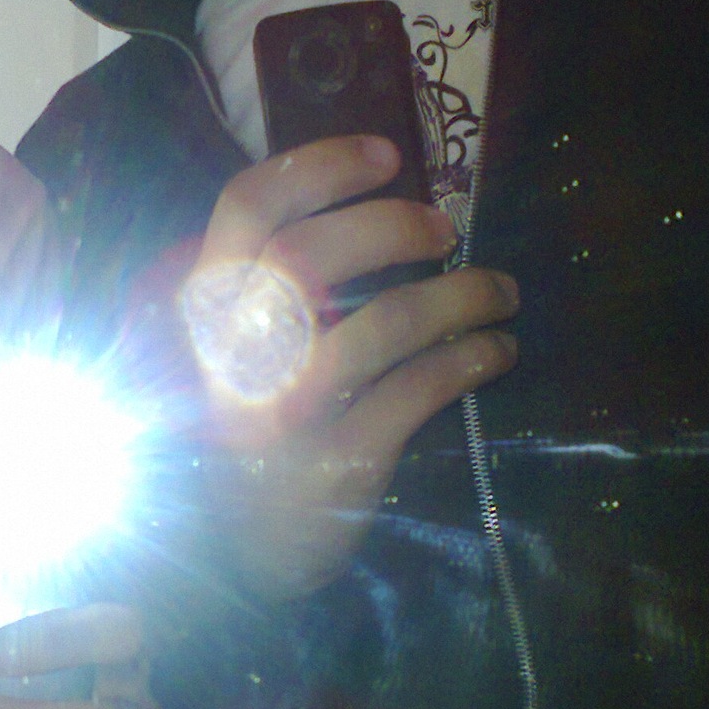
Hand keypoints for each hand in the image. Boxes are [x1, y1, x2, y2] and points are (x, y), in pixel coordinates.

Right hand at [184, 134, 518, 599]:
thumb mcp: (238, 349)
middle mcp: (234, 355)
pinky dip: (472, 360)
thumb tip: (376, 206)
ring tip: (502, 292)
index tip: (388, 154)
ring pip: (383, 325)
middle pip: (310, 256)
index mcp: (206, 310)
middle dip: (394, 227)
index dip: (319, 166)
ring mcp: (282, 413)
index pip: (247, 208)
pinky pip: (419, 391)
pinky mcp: (335, 463)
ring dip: (461, 297)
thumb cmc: (253, 427)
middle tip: (446, 230)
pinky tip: (498, 350)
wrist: (243, 554)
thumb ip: (272, 285)